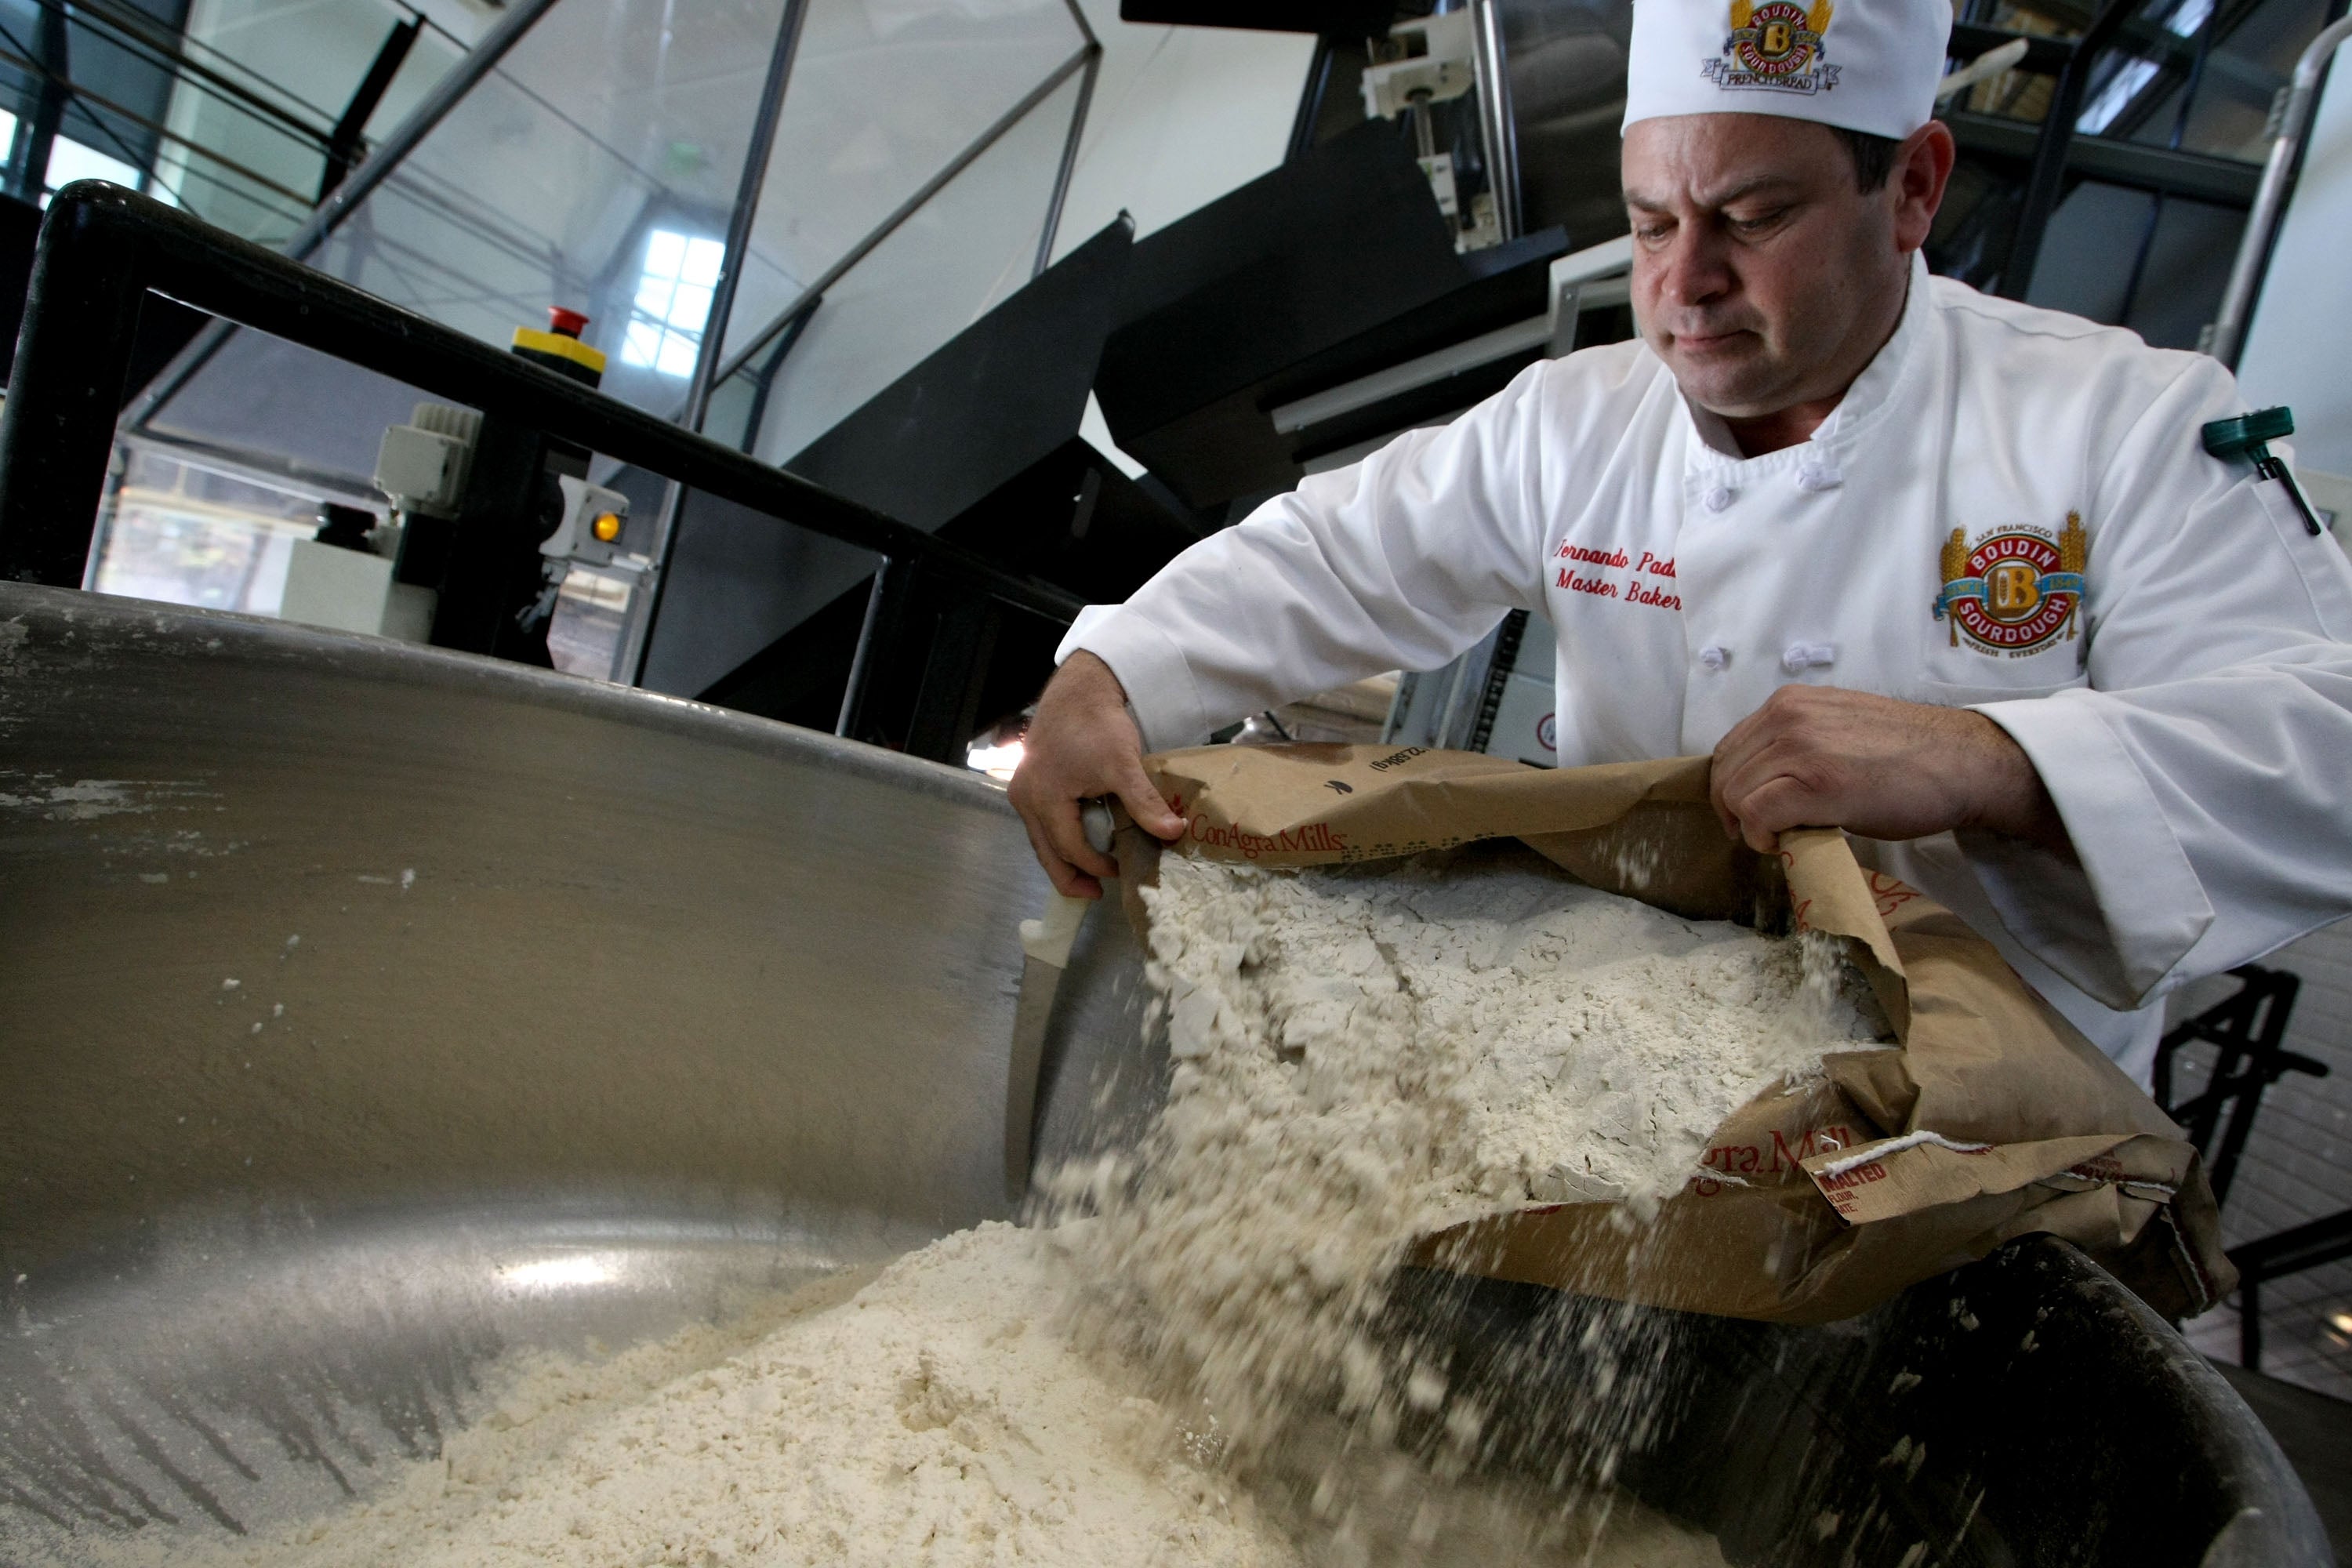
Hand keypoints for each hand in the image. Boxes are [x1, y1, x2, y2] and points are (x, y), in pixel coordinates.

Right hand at [1008, 651, 1186, 897]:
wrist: (1079, 689)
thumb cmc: (1097, 724)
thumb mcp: (1124, 764)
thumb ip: (1144, 802)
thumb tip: (1173, 833)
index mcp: (1044, 798)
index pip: (1070, 847)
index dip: (1096, 865)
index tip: (1121, 869)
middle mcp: (1025, 799)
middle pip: (1045, 852)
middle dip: (1070, 877)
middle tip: (1094, 894)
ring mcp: (1022, 790)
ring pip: (1040, 839)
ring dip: (1063, 858)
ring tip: (1088, 875)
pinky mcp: (1028, 782)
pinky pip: (1040, 823)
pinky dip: (1058, 838)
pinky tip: (1078, 842)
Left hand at [1709, 685, 2069, 855]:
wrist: (1964, 762)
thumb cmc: (1910, 757)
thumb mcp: (1839, 732)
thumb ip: (1798, 745)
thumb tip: (1765, 784)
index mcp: (1790, 702)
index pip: (1731, 749)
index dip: (1733, 788)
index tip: (1749, 815)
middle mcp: (1787, 716)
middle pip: (1726, 773)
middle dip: (1734, 810)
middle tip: (1761, 834)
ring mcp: (1800, 746)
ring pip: (1735, 794)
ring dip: (1749, 825)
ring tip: (1780, 837)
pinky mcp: (1815, 782)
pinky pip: (1756, 812)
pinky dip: (1760, 835)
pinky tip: (1782, 842)